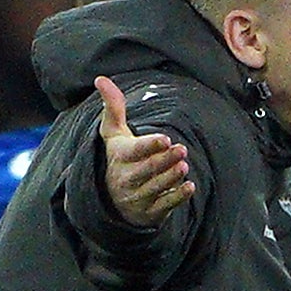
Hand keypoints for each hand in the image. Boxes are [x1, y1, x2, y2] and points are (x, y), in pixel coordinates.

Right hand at [95, 75, 193, 227]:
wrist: (113, 200)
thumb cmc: (120, 158)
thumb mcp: (114, 135)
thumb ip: (113, 108)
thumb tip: (100, 78)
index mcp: (120, 158)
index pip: (134, 151)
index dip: (149, 146)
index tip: (165, 138)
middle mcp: (127, 179)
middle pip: (147, 170)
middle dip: (164, 160)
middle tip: (182, 149)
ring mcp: (138, 197)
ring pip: (156, 187)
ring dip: (171, 177)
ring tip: (184, 166)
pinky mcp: (150, 212)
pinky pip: (164, 205)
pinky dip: (177, 197)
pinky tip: (190, 187)